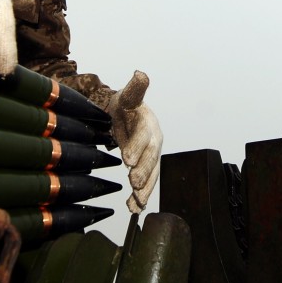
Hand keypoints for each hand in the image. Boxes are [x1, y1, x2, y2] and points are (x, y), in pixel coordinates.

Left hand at [107, 71, 162, 212]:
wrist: (129, 116)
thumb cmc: (127, 105)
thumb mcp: (128, 95)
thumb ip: (136, 88)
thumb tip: (141, 74)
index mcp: (149, 124)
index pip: (144, 136)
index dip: (137, 147)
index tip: (127, 159)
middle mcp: (155, 141)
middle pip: (150, 158)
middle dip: (143, 171)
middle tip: (133, 182)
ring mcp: (152, 156)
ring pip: (151, 174)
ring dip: (144, 190)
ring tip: (136, 203)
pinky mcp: (147, 168)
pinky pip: (146, 183)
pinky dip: (140, 196)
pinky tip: (134, 208)